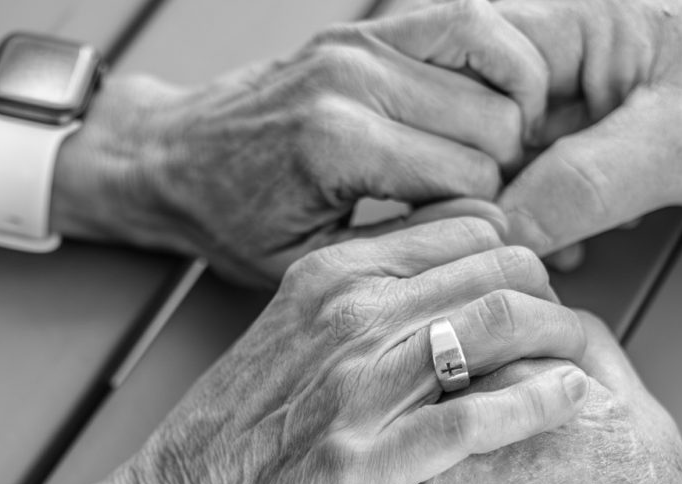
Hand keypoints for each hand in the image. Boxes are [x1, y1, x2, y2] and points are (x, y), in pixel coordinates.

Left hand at [63, 0, 550, 285]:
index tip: (476, 240)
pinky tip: (502, 103)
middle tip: (483, 207)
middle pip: (493, 127)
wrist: (172, 158)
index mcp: (337, 146)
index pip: (471, 180)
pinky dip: (503, 60)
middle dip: (502, 175)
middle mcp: (352, 82)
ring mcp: (360, 44)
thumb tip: (491, 241)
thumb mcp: (313, 263)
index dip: (487, 220)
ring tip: (493, 161)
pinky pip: (469, 23)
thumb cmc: (234, 221)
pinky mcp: (367, 27)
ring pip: (495, 77)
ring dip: (508, 122)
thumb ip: (402, 249)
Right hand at [117, 217, 590, 483]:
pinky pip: (478, 420)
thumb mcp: (291, 328)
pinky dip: (539, 405)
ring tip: (584, 364)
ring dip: (561, 340)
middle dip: (553, 292)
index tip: (539, 288)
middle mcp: (348, 315)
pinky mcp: (366, 462)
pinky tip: (571, 404)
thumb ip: (367, 293)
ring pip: (497, 327)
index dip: (521, 254)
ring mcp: (357, 387)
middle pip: (498, 269)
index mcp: (331, 274)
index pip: (467, 227)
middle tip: (570, 330)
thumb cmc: (240, 432)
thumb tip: (452, 274)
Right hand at [480, 0, 681, 253]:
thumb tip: (509, 230)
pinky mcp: (566, 130)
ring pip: (485, 156)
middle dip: (487, 186)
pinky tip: (572, 242)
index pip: (456, 66)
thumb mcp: (679, 144)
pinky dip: (539, 217)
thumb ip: (589, 183)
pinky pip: (522, 177)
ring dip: (514, 211)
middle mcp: (543, 51)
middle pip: (459, 118)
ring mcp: (551, 93)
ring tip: (560, 246)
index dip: (467, 141)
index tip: (505, 196)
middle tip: (530, 237)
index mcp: (560, 19)